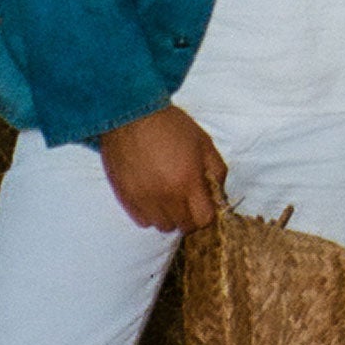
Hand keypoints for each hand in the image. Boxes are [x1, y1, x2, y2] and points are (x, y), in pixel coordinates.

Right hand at [100, 105, 225, 232]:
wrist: (132, 117)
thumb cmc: (171, 127)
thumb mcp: (204, 143)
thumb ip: (217, 170)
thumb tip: (219, 193)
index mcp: (188, 182)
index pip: (204, 219)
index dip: (208, 213)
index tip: (205, 202)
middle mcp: (165, 196)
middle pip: (184, 226)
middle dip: (191, 216)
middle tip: (188, 198)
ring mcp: (143, 200)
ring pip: (163, 226)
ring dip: (170, 216)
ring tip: (170, 197)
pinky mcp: (125, 198)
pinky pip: (142, 221)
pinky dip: (150, 214)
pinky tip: (153, 197)